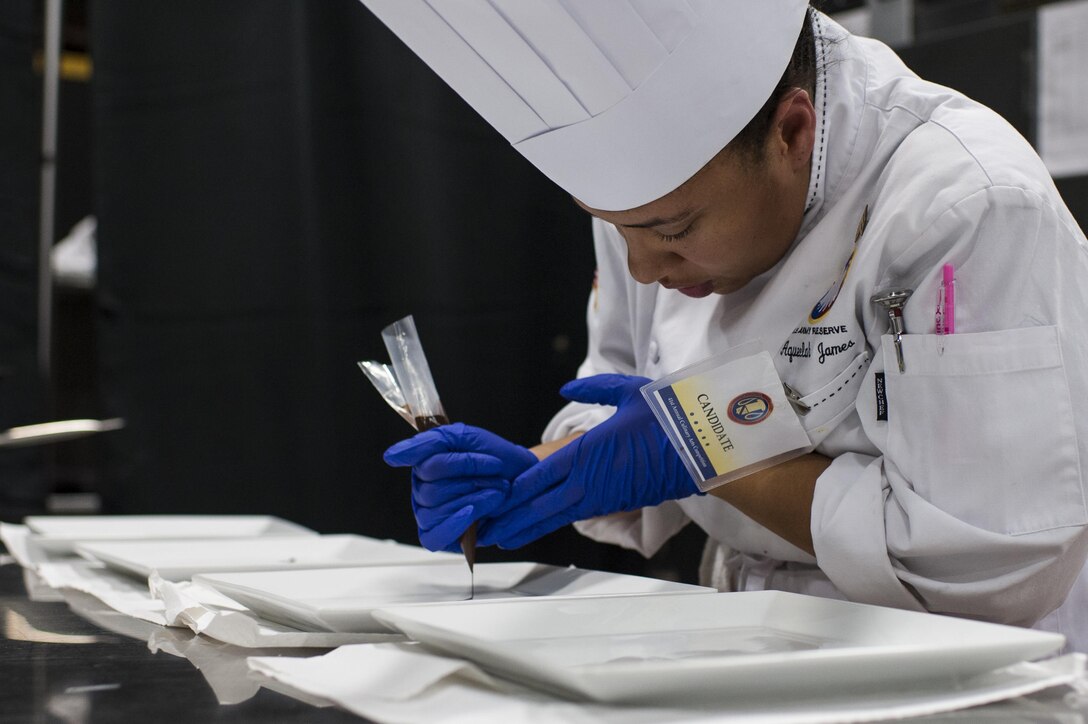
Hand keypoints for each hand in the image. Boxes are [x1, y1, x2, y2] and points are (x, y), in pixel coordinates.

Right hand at [383, 423, 537, 551]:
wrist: (521, 480)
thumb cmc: (493, 458)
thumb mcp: (464, 438)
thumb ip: (428, 442)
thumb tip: (391, 456)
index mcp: (423, 466)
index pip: (429, 466)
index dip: (464, 464)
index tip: (492, 460)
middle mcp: (422, 491)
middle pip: (433, 491)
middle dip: (472, 483)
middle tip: (496, 479)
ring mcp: (429, 516)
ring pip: (435, 511)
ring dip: (473, 500)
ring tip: (496, 494)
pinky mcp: (439, 537)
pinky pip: (433, 537)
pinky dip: (453, 526)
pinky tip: (471, 514)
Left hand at [478, 374, 700, 548]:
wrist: (706, 450)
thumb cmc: (669, 417)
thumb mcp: (628, 392)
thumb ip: (594, 390)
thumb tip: (567, 389)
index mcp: (587, 452)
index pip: (539, 476)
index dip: (510, 490)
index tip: (487, 498)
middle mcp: (589, 480)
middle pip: (540, 504)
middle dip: (509, 518)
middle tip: (482, 530)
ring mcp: (602, 495)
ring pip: (555, 515)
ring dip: (526, 526)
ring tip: (501, 536)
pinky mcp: (613, 501)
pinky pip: (574, 514)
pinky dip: (551, 521)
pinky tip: (537, 526)